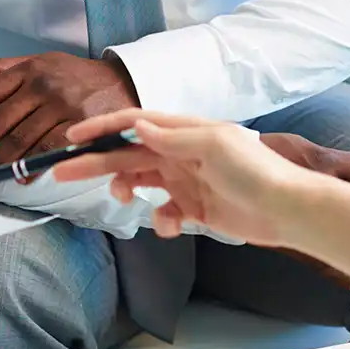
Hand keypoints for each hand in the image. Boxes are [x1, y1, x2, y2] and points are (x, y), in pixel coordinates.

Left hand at [0, 52, 138, 177]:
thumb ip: (3, 67)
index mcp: (30, 69)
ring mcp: (62, 105)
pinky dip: (31, 167)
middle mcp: (44, 85)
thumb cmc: (76, 75)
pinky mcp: (79, 124)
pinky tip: (20, 178)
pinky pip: (47, 149)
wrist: (122, 80)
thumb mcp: (41, 61)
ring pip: (20, 139)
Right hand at [54, 110, 349, 253]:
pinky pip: (164, 213)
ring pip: (142, 182)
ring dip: (128, 189)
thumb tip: (137, 125)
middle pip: (130, 154)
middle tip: (63, 173)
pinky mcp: (195, 208)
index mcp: (186, 131)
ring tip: (126, 199)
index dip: (104, 128)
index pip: (137, 123)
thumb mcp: (213, 145)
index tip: (74, 138)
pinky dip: (161, 221)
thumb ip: (173, 137)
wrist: (286, 209)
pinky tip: (173, 225)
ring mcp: (187, 180)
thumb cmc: (254, 171)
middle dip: (98, 162)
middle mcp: (182, 152)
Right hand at [252, 132, 349, 288]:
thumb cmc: (266, 151)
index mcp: (320, 159)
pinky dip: (334, 268)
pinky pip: (313, 252)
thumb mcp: (293, 146)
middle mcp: (316, 183)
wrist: (228, 161)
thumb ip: (318, 158)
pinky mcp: (286, 230)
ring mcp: (302, 208)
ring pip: (337, 232)